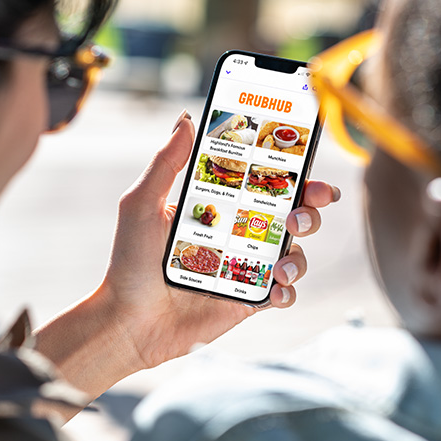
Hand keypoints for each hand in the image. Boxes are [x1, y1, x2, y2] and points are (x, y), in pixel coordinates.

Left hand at [99, 112, 341, 369]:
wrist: (128, 321)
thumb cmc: (130, 262)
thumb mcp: (142, 204)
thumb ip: (166, 163)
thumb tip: (186, 119)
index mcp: (221, 205)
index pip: (264, 180)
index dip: (292, 168)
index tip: (305, 158)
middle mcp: (240, 233)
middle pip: (294, 211)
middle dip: (312, 204)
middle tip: (302, 207)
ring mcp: (247, 267)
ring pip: (295, 252)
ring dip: (298, 252)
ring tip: (281, 260)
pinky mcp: (250, 300)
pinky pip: (284, 293)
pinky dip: (288, 290)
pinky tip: (275, 288)